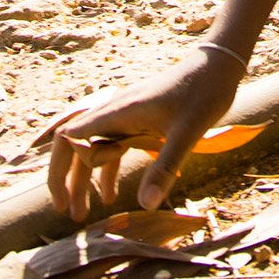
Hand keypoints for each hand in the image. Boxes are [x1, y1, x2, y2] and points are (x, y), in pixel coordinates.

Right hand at [44, 45, 244, 221]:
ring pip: (92, 147)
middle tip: (64, 210)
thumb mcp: (186, 133)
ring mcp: (125, 114)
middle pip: (73, 144)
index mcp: (118, 112)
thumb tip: (145, 205)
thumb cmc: (203, 93)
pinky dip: (105, 170)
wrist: (218, 66)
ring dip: (84, 178)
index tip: (65, 200)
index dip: (60, 169)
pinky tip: (110, 195)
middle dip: (65, 177)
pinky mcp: (138, 118)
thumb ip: (163, 168)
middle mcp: (115, 111)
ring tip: (82, 212)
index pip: (69, 138)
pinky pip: (111, 146)